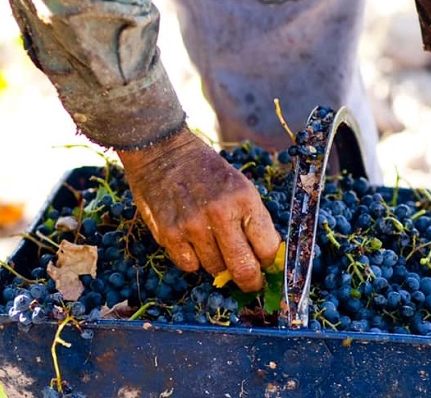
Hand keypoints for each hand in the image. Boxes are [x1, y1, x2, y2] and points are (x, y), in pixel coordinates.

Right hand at [117, 127, 280, 291]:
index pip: (267, 249)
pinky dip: (192, 259)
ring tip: (212, 244)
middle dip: (249, 280)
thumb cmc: (205, 169)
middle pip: (243, 269)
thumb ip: (253, 220)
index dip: (268, 263)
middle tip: (248, 281)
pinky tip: (191, 240)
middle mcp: (220, 214)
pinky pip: (189, 265)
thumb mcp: (239, 185)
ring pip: (215, 270)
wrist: (163, 149)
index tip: (265, 265)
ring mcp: (193, 226)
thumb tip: (266, 259)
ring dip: (217, 265)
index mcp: (244, 198)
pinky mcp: (169, 234)